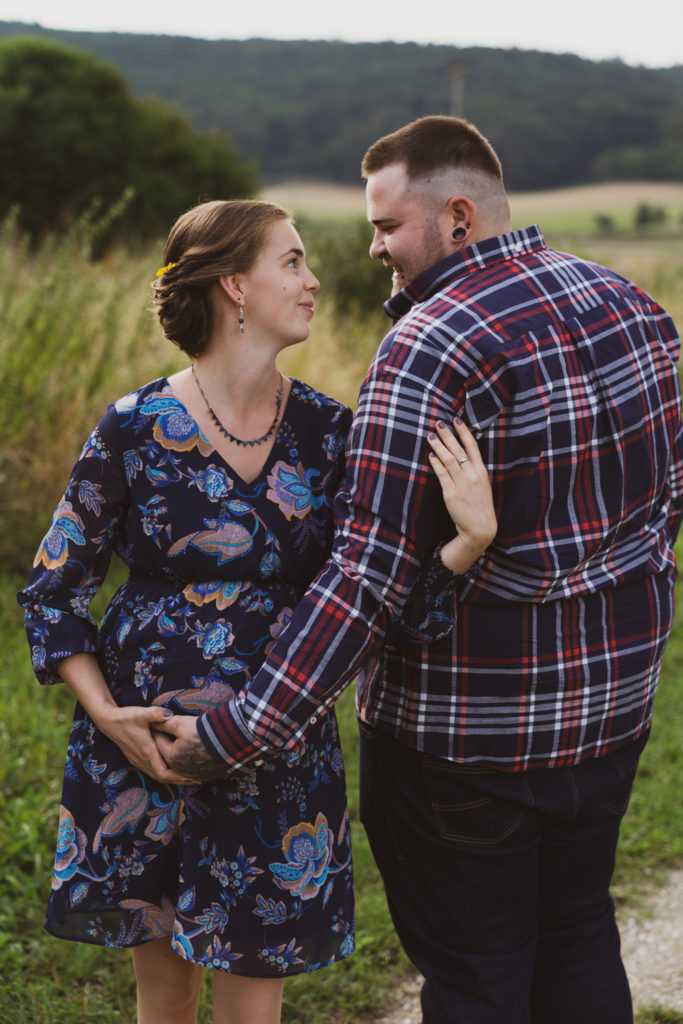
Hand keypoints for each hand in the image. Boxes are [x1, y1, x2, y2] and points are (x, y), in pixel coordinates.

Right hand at [98, 704, 194, 784]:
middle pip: (163, 778)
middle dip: (180, 780)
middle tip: (197, 780)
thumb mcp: (141, 713)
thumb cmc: (125, 717)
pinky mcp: (136, 757)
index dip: (179, 778)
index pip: (164, 773)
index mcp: (147, 752)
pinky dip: (164, 772)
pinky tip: (172, 768)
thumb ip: (155, 714)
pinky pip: (152, 770)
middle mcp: (142, 759)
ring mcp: (138, 760)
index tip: (194, 778)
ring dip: (172, 778)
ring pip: (157, 775)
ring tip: (188, 777)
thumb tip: (168, 714)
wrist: (108, 721)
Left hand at [153, 715, 225, 781]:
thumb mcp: (181, 723)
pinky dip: (190, 761)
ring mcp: (193, 774)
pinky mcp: (205, 775)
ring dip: (179, 753)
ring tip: (181, 742)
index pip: (158, 742)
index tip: (156, 723)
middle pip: (168, 754)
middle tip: (167, 732)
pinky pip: (193, 769)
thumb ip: (164, 723)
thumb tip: (152, 722)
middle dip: (166, 743)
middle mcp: (179, 769)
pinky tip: (194, 753)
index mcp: (170, 757)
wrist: (230, 744)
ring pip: (180, 763)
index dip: (157, 730)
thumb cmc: (203, 732)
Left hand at [428, 417, 496, 573]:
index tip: (456, 419)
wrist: (480, 528)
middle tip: (438, 423)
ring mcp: (461, 484)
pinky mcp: (451, 494)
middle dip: (447, 435)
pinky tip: (430, 455)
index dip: (464, 431)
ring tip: (430, 436)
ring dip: (438, 446)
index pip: (472, 446)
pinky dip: (435, 464)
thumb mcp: (482, 485)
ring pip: (448, 460)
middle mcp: (472, 475)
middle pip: (458, 450)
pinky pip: (441, 475)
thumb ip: (473, 470)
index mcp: (481, 471)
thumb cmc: (480, 506)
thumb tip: (461, 454)